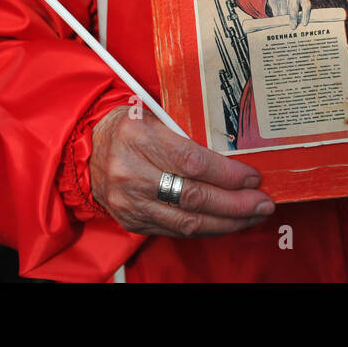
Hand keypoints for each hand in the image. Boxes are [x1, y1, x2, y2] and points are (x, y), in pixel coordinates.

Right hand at [89, 107, 274, 237]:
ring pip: (187, 221)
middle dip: (235, 203)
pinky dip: (205, 228)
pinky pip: (176, 231)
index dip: (227, 174)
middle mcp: (131, 172)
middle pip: (193, 196)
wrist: (85, 151)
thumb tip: (233, 154)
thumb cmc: (127, 127)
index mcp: (138, 136)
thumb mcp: (153, 115)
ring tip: (252, 216)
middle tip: (262, 202)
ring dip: (226, 222)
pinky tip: (225, 222)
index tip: (252, 177)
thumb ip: (187, 132)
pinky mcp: (132, 221)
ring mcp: (130, 202)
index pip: (192, 162)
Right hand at [266, 0, 311, 28]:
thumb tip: (302, 26)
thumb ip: (302, 13)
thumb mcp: (299, 4)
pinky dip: (277, 16)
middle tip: (293, 27)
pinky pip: (276, 10)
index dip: (306, 15)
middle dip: (293, 19)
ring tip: (285, 22)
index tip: (304, 24)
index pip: (306, 5)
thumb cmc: (293, 2)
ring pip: (284, 11)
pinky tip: (279, 17)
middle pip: (294, 8)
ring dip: (284, 18)